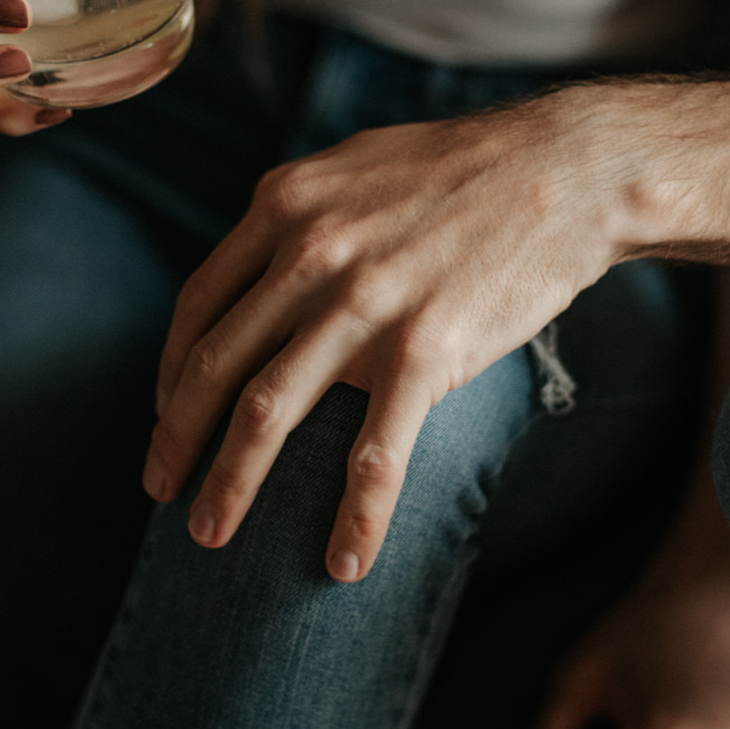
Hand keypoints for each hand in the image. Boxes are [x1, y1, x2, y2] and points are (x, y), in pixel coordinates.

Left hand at [141, 93, 633, 580]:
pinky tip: (345, 563)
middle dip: (176, 440)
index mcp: (284, 206)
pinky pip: (375, 451)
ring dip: (231, 484)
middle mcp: (309, 253)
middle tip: (160, 492)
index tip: (164, 415)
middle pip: (215, 366)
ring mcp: (364, 304)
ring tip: (209, 535)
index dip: (170, 371)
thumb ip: (301, 214)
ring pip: (268, 412)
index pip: (199, 304)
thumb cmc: (469, 169)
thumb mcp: (356, 166)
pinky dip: (356, 516)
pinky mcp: (426, 350)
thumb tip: (262, 263)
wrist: (569, 170)